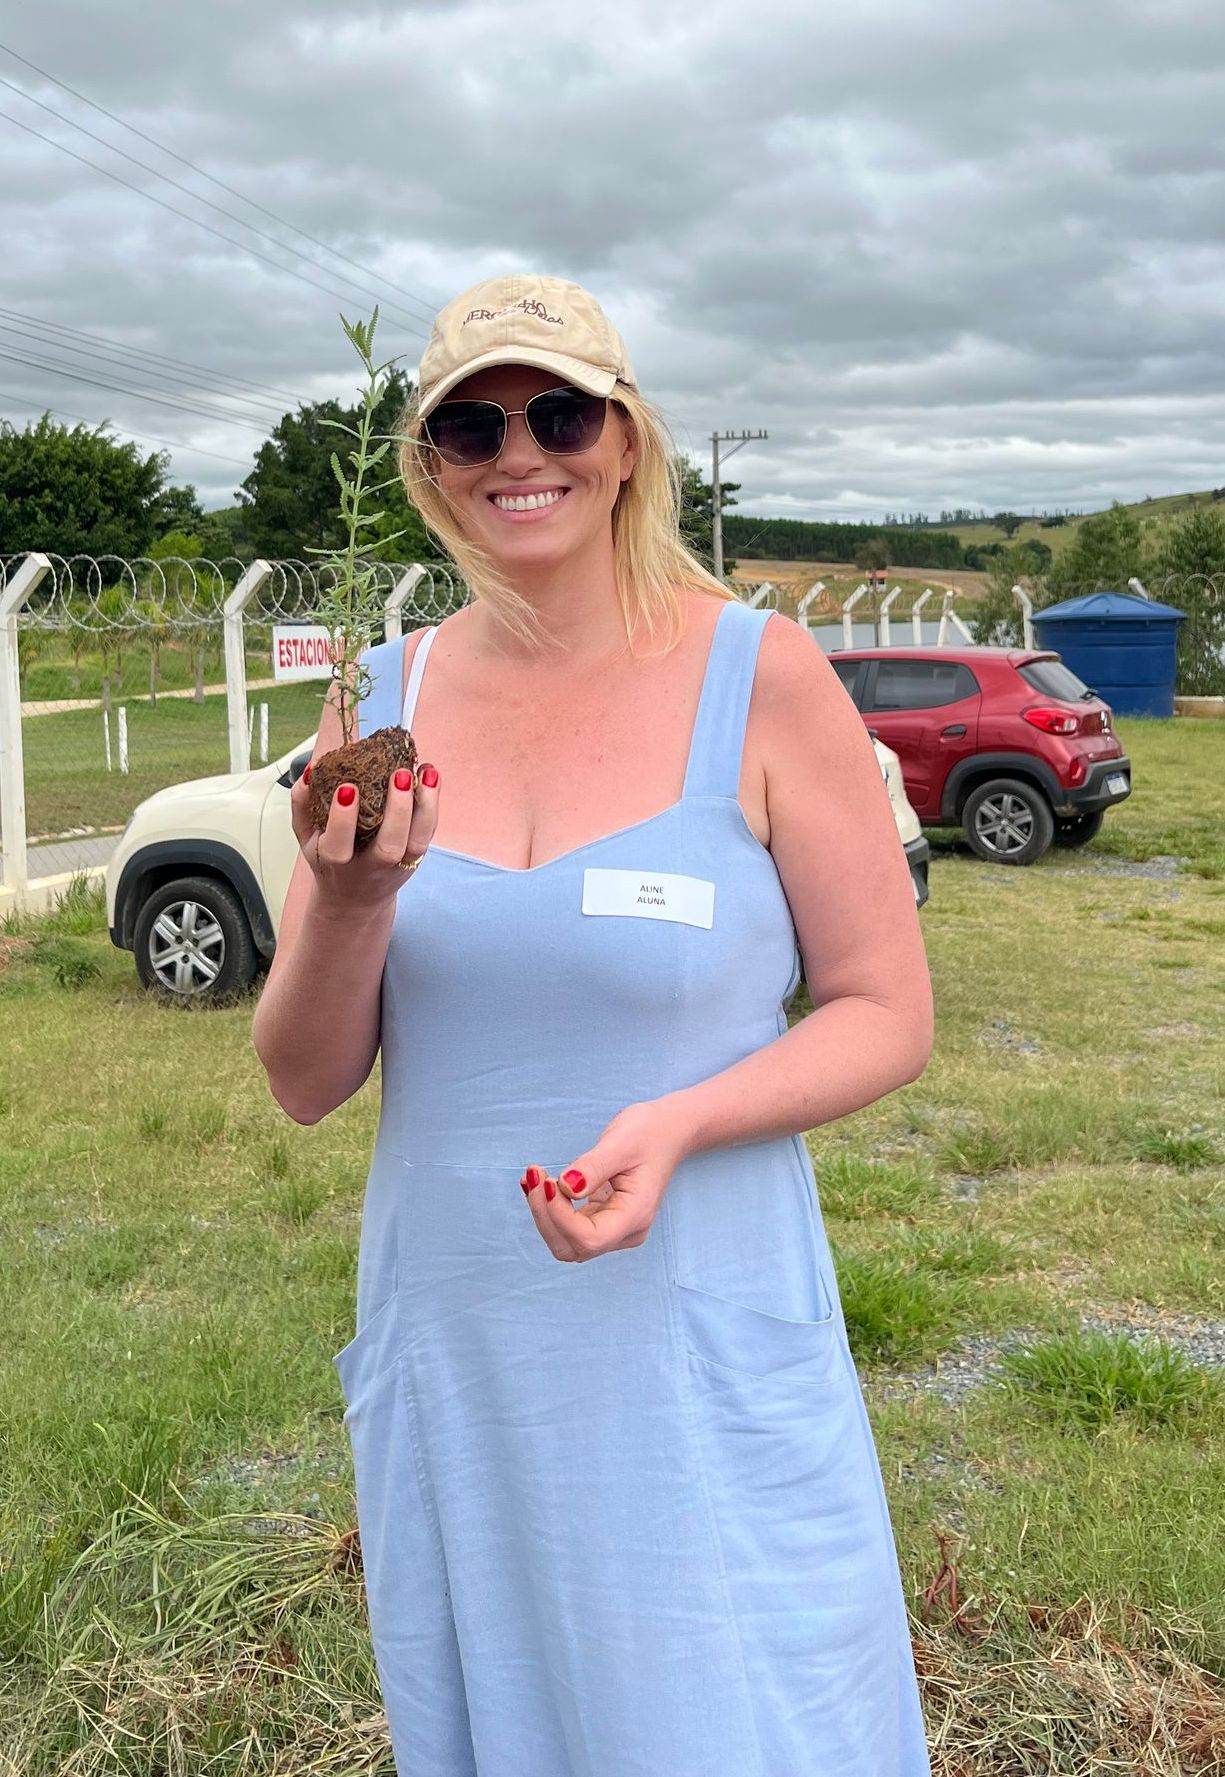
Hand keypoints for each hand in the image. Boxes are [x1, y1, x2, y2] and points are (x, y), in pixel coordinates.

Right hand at [289, 761, 439, 915]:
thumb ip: (302, 804)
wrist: (356, 899)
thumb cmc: (331, 863)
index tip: (347, 788)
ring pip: (417, 841)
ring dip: (426, 805)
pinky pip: (428, 832)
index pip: (338, 845)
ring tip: (425, 773)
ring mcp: (397, 863)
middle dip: (396, 811)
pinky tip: (430, 776)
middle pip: (389, 846)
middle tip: (398, 775)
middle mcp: (370, 866)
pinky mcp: (416, 856)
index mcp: (337, 861)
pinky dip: (433, 803)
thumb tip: (312, 770)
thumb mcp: (306, 837)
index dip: (342, 819)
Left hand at [519, 1100, 692, 1262]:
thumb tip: (564, 1187)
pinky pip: (568, 1226)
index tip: (547, 1182)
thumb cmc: (648, 1134)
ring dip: (544, 1213)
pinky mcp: (602, 1218)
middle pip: (572, 1247)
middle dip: (546, 1217)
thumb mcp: (621, 1143)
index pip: (589, 1239)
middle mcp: (625, 1231)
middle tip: (534, 1177)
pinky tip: (536, 1184)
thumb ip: (593, 1168)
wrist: (665, 1131)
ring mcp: (613, 1228)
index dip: (560, 1217)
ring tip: (532, 1177)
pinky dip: (548, 1208)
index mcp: (635, 1216)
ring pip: (566, 1241)